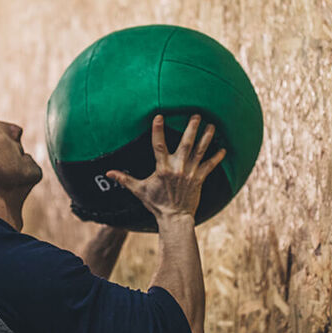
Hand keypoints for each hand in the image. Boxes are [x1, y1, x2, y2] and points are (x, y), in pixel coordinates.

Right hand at [106, 115, 225, 221]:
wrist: (174, 217)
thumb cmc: (156, 203)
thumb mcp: (139, 190)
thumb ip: (125, 179)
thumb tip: (108, 172)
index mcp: (162, 169)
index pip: (158, 145)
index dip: (158, 130)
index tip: (159, 117)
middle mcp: (177, 168)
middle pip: (186, 144)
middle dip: (191, 128)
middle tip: (196, 115)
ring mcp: (190, 173)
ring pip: (199, 151)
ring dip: (206, 137)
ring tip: (211, 126)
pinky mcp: (199, 179)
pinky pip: (210, 166)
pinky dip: (217, 157)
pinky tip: (224, 149)